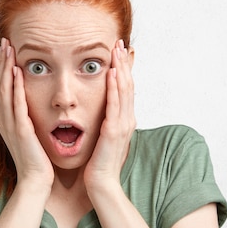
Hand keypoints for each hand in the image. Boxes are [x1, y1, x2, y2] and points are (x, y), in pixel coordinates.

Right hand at [0, 38, 53, 189]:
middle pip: (1, 85)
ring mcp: (12, 125)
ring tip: (8, 49)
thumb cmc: (37, 160)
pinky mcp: (21, 130)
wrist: (37, 181)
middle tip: (4, 42)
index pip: (5, 88)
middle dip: (3, 62)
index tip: (8, 50)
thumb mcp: (31, 134)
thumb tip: (33, 106)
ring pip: (5, 90)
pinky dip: (15, 87)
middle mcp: (6, 120)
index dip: (5, 68)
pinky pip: (16, 104)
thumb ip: (29, 119)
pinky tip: (16, 72)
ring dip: (6, 68)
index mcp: (9, 120)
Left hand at [84, 40, 135, 191]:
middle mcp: (127, 120)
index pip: (125, 89)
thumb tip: (102, 113)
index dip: (123, 69)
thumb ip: (105, 123)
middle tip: (119, 43)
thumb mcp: (104, 138)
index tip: (118, 52)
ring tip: (117, 50)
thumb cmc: (98, 164)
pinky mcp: (114, 131)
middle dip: (124, 63)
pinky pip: (115, 104)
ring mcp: (122, 125)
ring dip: (121, 69)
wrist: (101, 184)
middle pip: (128, 85)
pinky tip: (112, 73)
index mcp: (124, 120)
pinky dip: (115, 87)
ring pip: (124, 91)